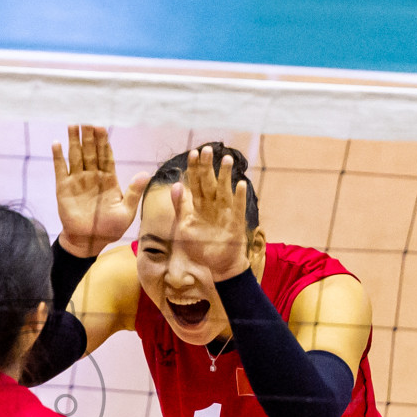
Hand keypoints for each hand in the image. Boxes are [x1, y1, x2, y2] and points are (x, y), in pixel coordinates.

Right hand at [53, 125, 147, 256]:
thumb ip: (134, 192)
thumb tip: (145, 174)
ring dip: (74, 140)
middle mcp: (92, 176)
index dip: (103, 141)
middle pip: (90, 151)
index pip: (105, 155)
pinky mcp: (63, 188)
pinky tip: (56, 144)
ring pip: (75, 156)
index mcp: (108, 179)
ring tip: (73, 124)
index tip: (101, 127)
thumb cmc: (110, 228)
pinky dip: (58, 157)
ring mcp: (77, 181)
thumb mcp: (126, 211)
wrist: (89, 241)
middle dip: (88, 136)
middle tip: (86, 119)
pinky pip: (60, 169)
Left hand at [171, 145, 251, 280]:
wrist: (216, 266)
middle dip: (208, 166)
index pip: (195, 183)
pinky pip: (238, 208)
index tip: (192, 153)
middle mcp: (212, 206)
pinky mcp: (235, 223)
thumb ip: (180, 207)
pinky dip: (239, 197)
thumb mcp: (184, 226)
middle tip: (207, 149)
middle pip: (210, 182)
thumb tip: (175, 185)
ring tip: (226, 160)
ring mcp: (225, 213)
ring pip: (225, 190)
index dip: (194, 168)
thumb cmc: (199, 247)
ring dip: (226, 175)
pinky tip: (241, 184)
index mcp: (198, 206)